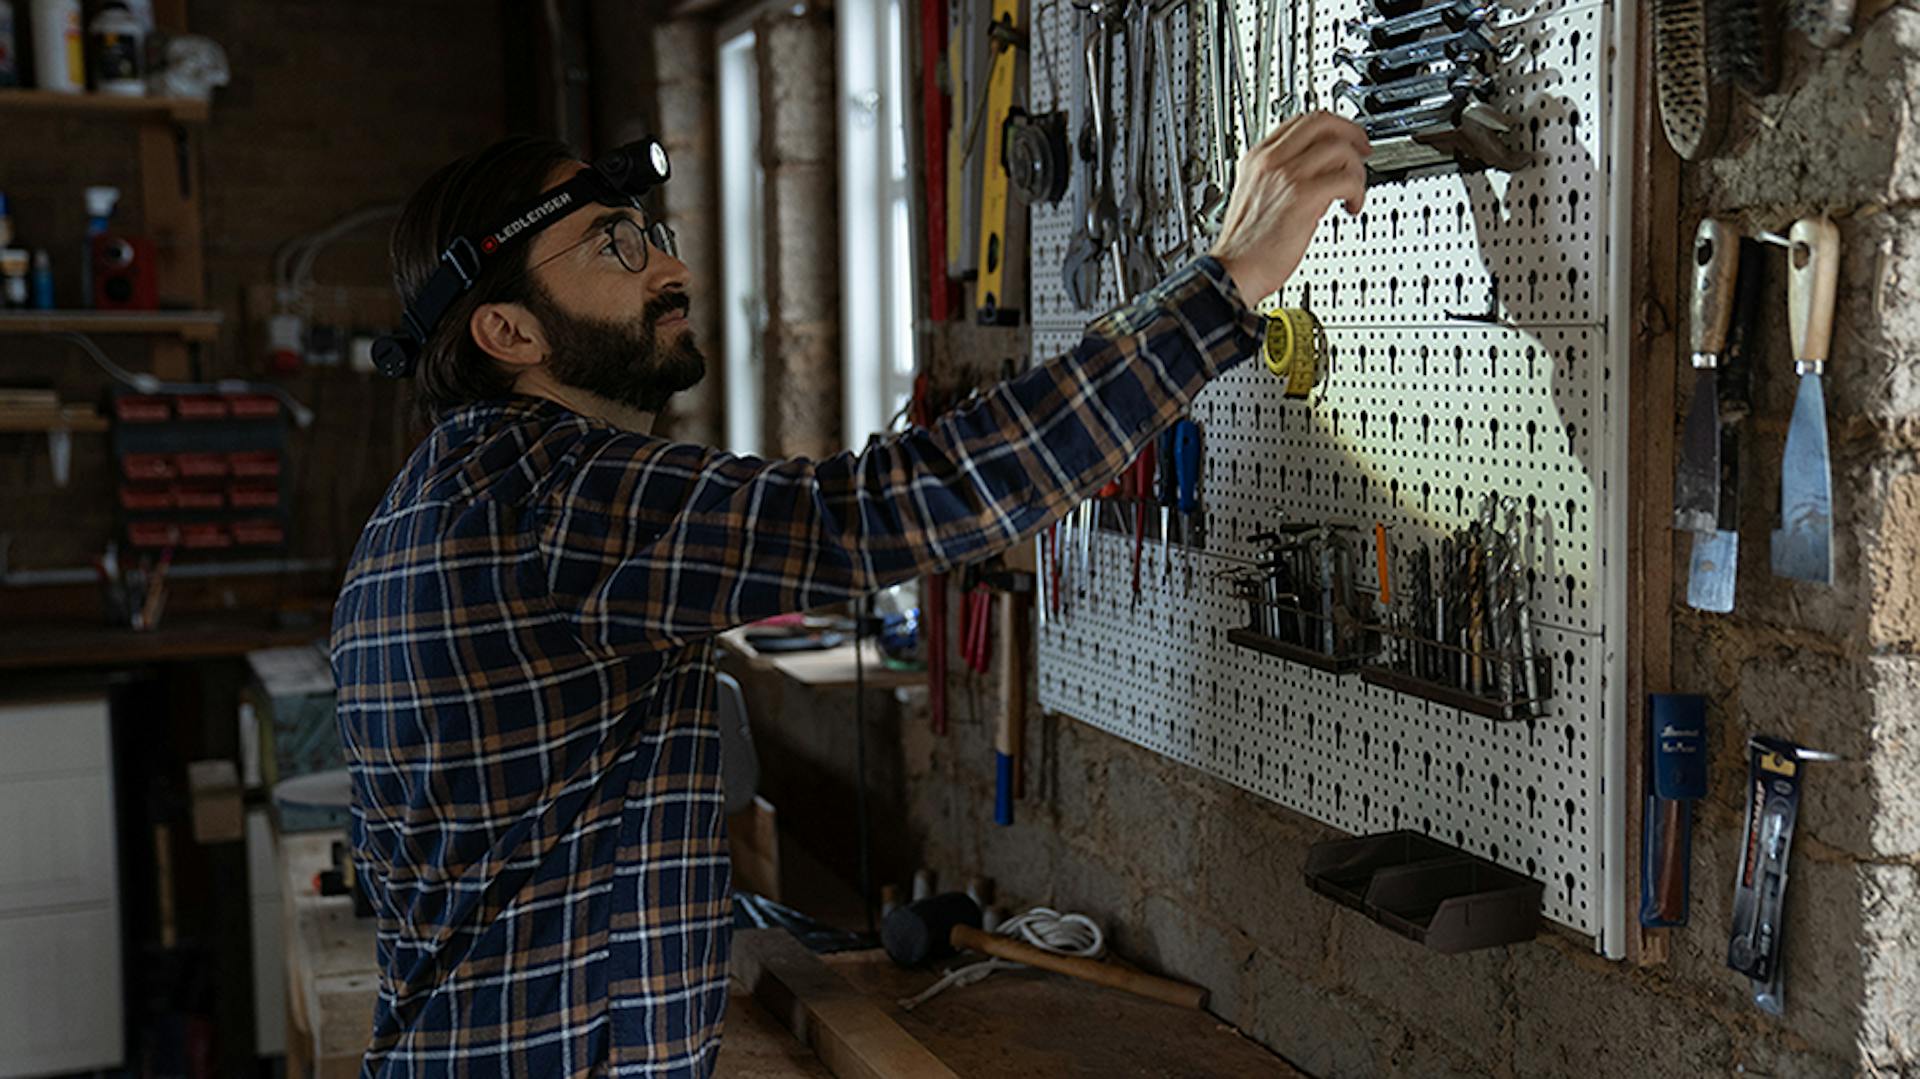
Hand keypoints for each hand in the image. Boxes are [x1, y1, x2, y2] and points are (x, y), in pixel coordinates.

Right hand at [1208, 112, 1370, 305]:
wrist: (1234, 271)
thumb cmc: (1246, 245)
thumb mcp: (1260, 196)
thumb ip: (1288, 178)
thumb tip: (1323, 174)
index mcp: (1258, 157)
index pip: (1301, 122)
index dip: (1331, 126)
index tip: (1345, 139)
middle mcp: (1270, 160)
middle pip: (1322, 121)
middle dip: (1351, 132)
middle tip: (1363, 150)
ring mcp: (1286, 175)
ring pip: (1339, 148)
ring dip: (1356, 169)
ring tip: (1354, 192)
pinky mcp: (1302, 196)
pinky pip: (1346, 178)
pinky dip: (1358, 191)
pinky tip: (1352, 207)